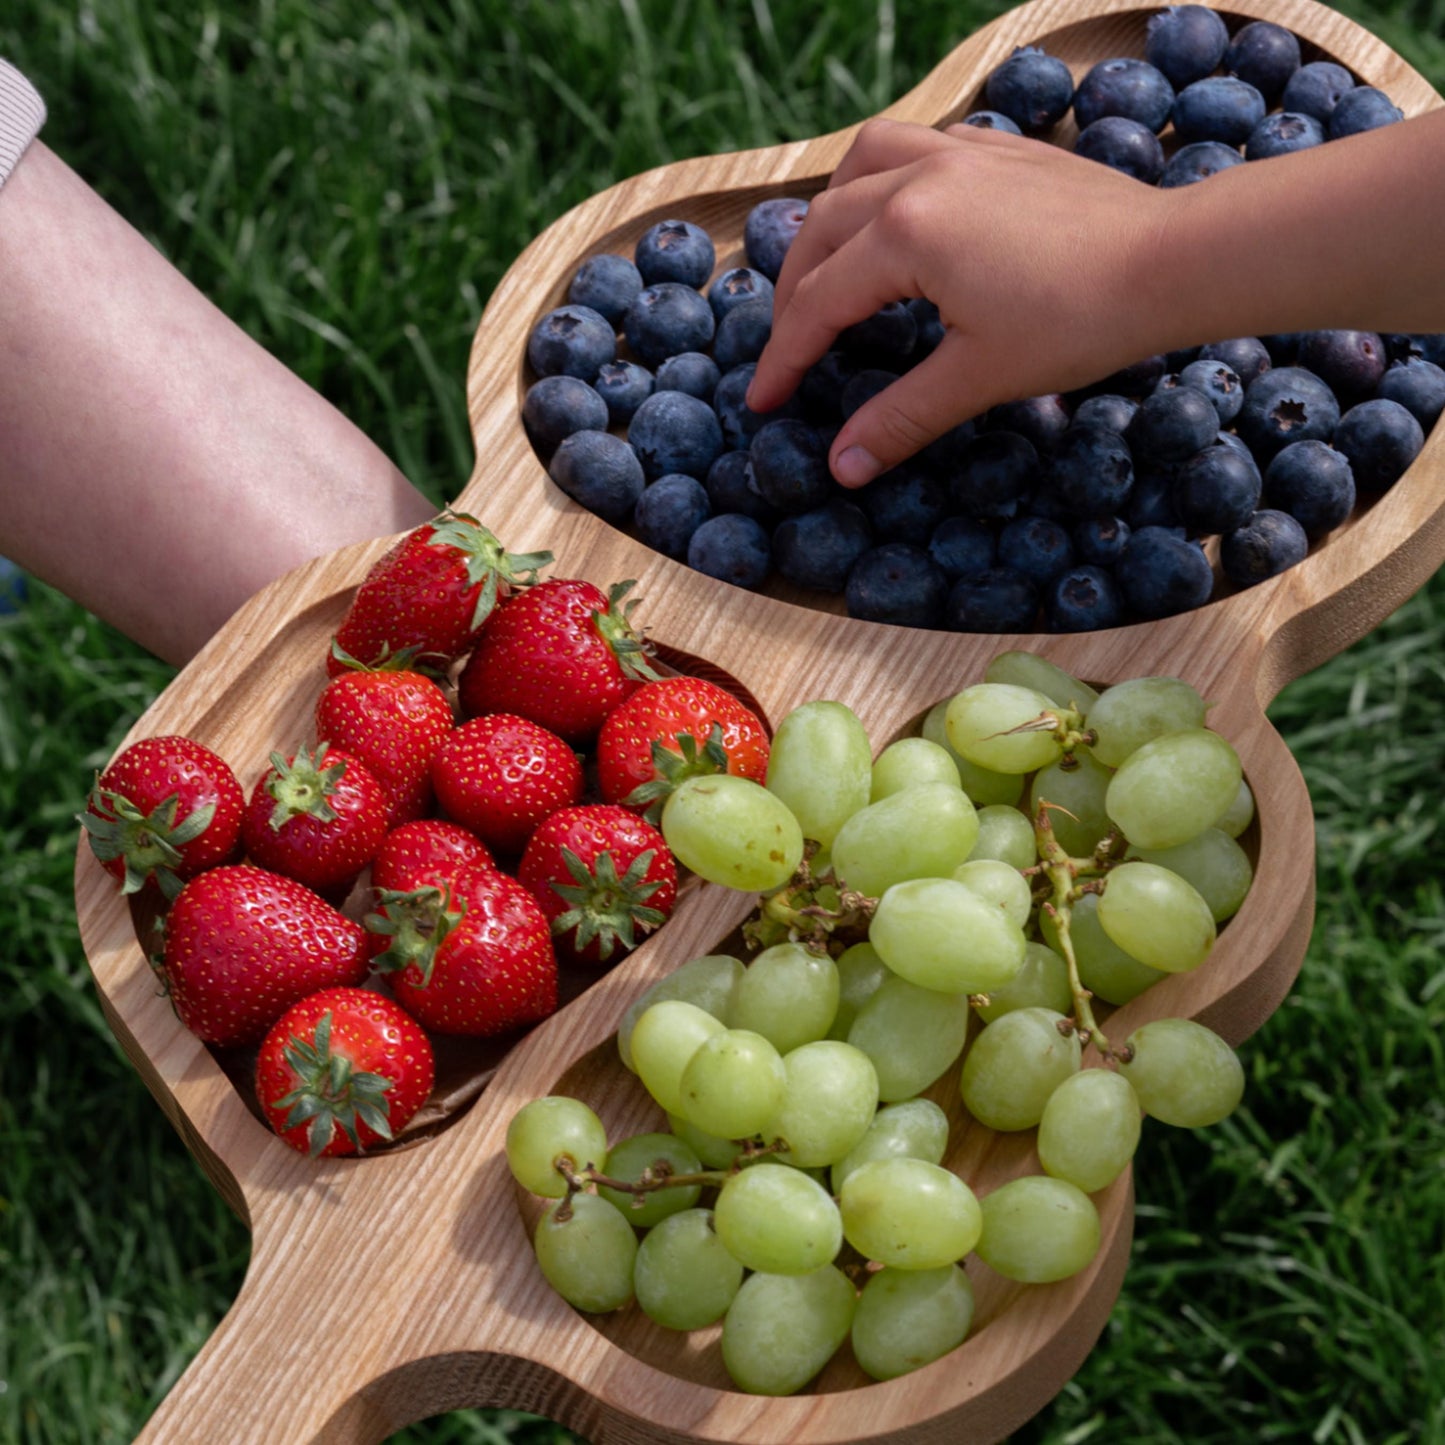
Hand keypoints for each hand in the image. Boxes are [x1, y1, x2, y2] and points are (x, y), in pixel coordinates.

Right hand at [747, 118, 1176, 485]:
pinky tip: (896, 219)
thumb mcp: (978, 377)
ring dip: (830, 216)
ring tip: (825, 265)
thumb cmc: (1079, 320)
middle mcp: (920, 176)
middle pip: (823, 230)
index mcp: (905, 232)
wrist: (1170, 262)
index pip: (819, 303)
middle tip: (789, 349)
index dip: (785, 359)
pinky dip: (882, 181)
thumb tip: (842, 467)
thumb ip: (900, 418)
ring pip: (861, 165)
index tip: (763, 401)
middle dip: (795, 293)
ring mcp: (961, 151)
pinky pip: (913, 146)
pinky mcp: (999, 149)